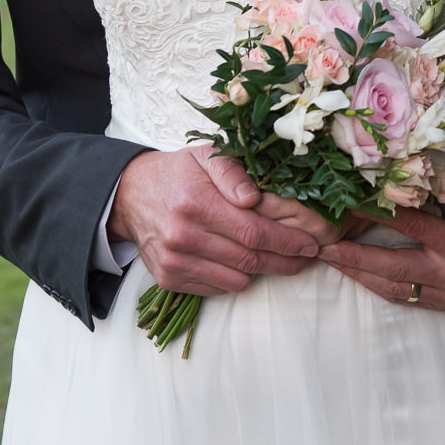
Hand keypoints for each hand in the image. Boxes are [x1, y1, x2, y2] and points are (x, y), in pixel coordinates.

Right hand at [109, 146, 337, 296]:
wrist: (132, 195)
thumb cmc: (178, 173)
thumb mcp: (206, 156)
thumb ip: (233, 173)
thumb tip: (255, 198)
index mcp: (196, 204)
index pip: (253, 232)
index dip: (288, 241)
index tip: (312, 243)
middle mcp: (182, 237)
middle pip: (249, 260)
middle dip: (286, 261)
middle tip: (308, 257)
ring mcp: (174, 262)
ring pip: (236, 280)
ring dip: (262, 272)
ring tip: (279, 258)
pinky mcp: (169, 279)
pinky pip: (216, 288)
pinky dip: (235, 279)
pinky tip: (242, 261)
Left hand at [315, 179, 444, 310]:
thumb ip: (441, 175)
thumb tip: (398, 159)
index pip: (412, 227)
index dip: (378, 215)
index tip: (348, 204)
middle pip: (395, 267)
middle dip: (355, 257)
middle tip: (323, 247)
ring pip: (393, 287)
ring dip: (357, 273)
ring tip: (328, 258)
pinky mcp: (442, 303)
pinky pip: (401, 296)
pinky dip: (373, 283)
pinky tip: (351, 270)